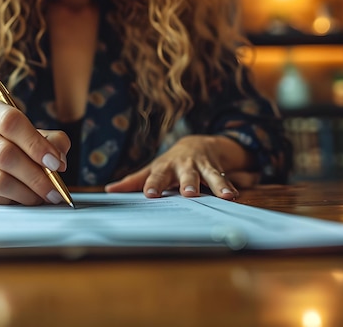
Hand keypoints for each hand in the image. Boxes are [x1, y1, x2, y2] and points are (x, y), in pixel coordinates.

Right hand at [0, 97, 69, 204]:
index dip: (36, 144)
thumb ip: (53, 141)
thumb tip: (59, 161)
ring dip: (27, 193)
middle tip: (55, 189)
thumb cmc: (12, 142)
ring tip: (45, 197)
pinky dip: (14, 201)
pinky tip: (25, 198)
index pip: (11, 122)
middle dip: (36, 176)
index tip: (56, 163)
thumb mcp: (34, 134)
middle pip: (4, 154)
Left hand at [105, 135, 257, 199]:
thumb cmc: (168, 164)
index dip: (153, 185)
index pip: (156, 177)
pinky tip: (234, 196)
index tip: (151, 194)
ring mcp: (200, 166)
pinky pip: (222, 178)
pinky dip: (228, 186)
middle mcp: (182, 166)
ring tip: (223, 196)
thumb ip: (132, 181)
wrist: (195, 145)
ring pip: (208, 175)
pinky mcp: (215, 169)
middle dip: (187, 183)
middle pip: (185, 175)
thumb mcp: (151, 170)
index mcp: (163, 168)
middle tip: (189, 193)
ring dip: (215, 184)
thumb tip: (109, 190)